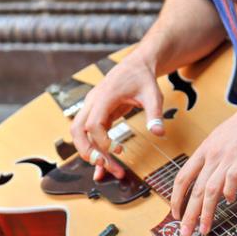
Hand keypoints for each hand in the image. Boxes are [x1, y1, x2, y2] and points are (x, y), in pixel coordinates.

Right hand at [70, 53, 164, 180]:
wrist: (137, 65)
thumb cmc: (144, 78)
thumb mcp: (153, 95)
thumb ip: (155, 114)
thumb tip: (159, 133)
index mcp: (104, 96)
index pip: (93, 123)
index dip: (102, 140)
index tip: (119, 150)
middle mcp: (93, 102)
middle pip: (77, 130)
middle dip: (88, 151)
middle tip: (105, 167)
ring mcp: (92, 108)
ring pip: (80, 134)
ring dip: (90, 153)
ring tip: (108, 170)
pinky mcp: (97, 114)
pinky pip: (90, 134)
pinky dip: (95, 149)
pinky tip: (105, 164)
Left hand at [170, 95, 236, 235]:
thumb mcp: (224, 138)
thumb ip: (215, 156)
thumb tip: (211, 176)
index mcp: (205, 150)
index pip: (183, 177)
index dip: (177, 197)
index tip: (176, 213)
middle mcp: (212, 155)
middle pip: (193, 189)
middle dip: (187, 214)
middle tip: (184, 232)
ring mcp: (227, 158)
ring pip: (209, 191)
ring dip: (204, 213)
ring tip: (203, 229)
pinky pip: (230, 183)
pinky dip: (228, 195)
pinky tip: (229, 202)